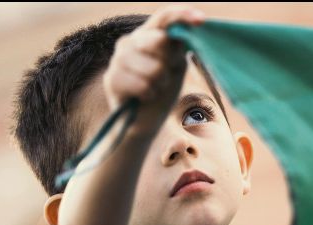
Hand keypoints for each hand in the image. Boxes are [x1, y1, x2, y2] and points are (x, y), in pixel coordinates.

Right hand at [102, 5, 205, 133]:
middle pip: (159, 40)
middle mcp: (129, 42)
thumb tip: (176, 34)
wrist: (144, 122)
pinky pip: (143, 86)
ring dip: (160, 84)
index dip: (182, 15)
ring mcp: (117, 59)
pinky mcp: (111, 79)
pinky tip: (143, 98)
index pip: (163, 17)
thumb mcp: (176, 66)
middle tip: (164, 77)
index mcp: (147, 36)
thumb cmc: (162, 91)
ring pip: (154, 68)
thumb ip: (177, 48)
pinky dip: (149, 95)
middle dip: (169, 63)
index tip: (201, 19)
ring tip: (153, 89)